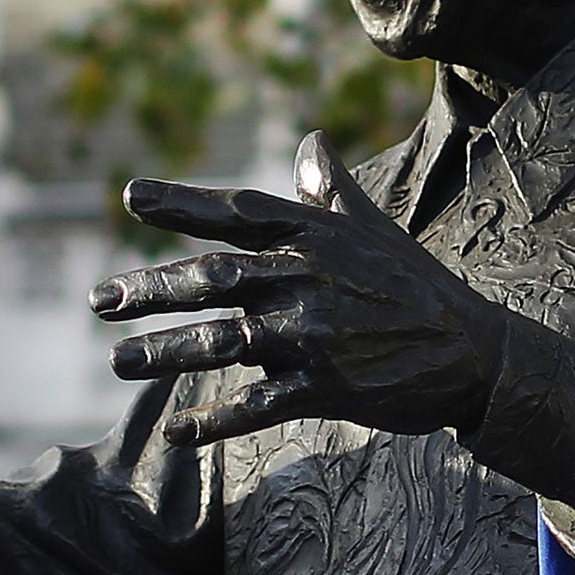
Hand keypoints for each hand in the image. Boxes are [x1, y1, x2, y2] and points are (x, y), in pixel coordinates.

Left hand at [90, 130, 501, 446]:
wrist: (475, 352)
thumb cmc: (416, 285)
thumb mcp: (375, 228)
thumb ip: (330, 189)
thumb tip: (308, 141)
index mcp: (314, 238)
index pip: (236, 213)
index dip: (182, 203)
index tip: (129, 195)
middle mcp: (307, 281)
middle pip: (215, 279)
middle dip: (152, 289)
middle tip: (100, 300)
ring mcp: (315, 337)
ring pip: (224, 342)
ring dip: (165, 353)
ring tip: (118, 361)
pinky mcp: (327, 389)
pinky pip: (257, 406)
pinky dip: (214, 421)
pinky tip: (176, 433)